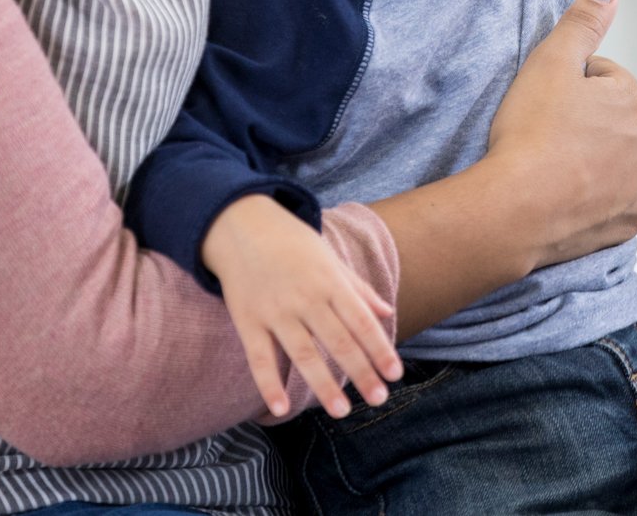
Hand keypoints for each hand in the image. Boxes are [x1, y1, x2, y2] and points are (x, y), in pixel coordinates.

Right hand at [201, 194, 402, 418]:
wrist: (241, 224)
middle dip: (361, 373)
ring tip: (342, 412)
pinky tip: (282, 409)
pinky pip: (259, 358)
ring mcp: (276, 311)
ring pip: (304, 355)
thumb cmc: (293, 244)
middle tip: (379, 399)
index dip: (380, 349)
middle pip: (338, 342)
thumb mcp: (330, 259)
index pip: (362, 322)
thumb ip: (358, 290)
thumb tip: (387, 312)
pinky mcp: (248, 321)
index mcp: (330, 283)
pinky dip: (269, 385)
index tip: (396, 374)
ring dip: (324, 386)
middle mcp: (306, 299)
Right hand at [486, 0, 636, 268]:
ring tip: (555, 165)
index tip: (546, 106)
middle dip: (586, 122)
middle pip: (613, 120)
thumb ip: (583, 21)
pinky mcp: (630, 222)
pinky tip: (567, 193)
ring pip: (616, 159)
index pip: (602, 79)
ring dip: (593, 158)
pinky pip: (614, 199)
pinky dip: (595, 196)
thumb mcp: (551, 61)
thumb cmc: (530, 133)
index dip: (567, 87)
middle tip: (546, 135)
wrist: (517, 209)